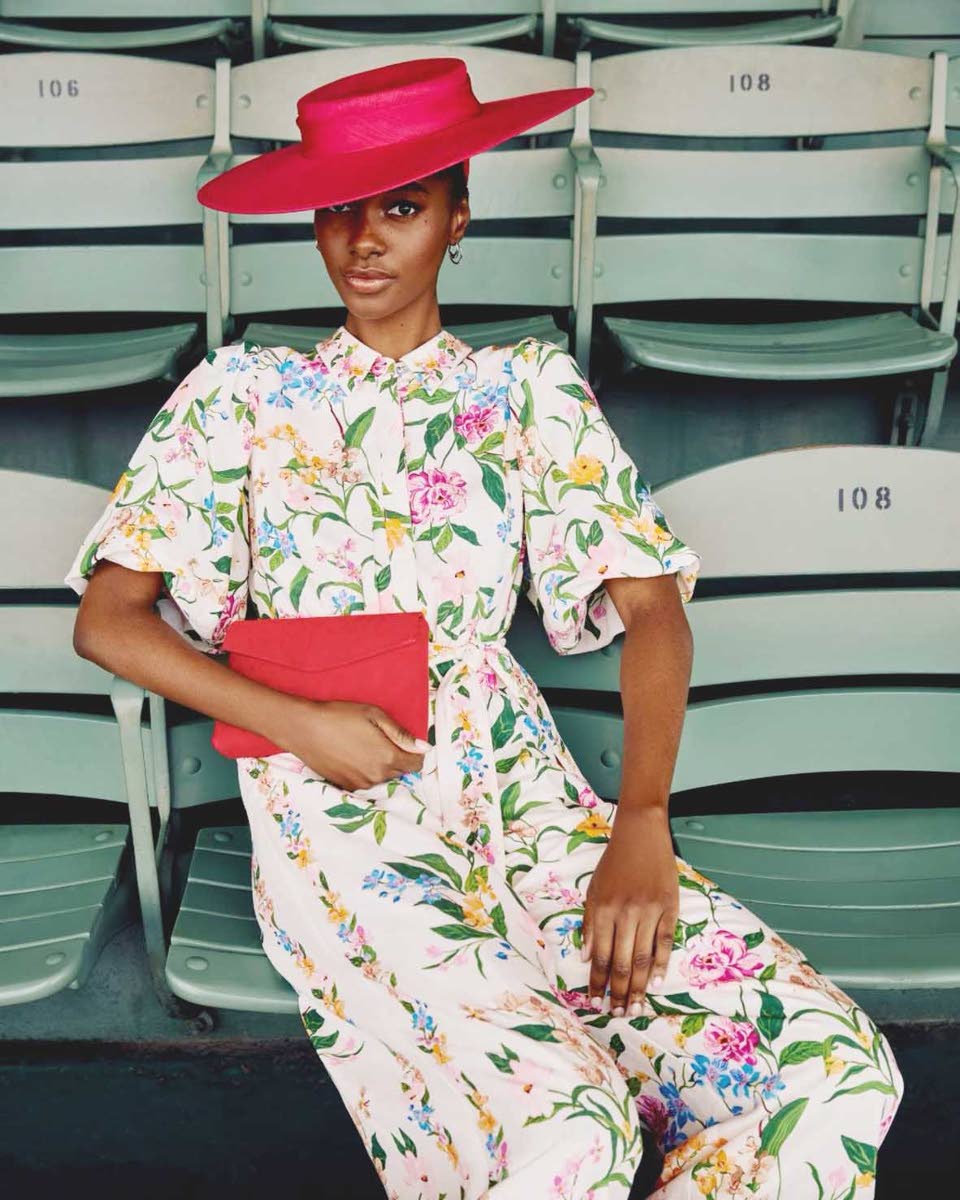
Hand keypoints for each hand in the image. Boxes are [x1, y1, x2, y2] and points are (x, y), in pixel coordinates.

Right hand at [282, 697, 430, 790]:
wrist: (303, 729)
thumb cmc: (339, 716)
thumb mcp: (374, 715)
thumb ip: (401, 734)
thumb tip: (424, 748)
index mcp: (387, 757)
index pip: (417, 765)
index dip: (416, 753)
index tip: (407, 743)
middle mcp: (377, 776)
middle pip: (400, 771)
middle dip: (398, 757)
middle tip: (381, 739)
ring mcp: (361, 784)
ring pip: (382, 777)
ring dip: (380, 765)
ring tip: (362, 745)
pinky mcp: (346, 787)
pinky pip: (365, 781)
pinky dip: (364, 771)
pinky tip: (351, 755)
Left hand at [580, 807, 678, 1016]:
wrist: (641, 834)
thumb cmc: (613, 863)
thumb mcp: (593, 890)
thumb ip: (589, 923)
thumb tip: (586, 957)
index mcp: (603, 909)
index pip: (599, 955)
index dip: (597, 982)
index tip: (595, 1002)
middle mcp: (625, 913)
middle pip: (620, 962)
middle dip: (617, 992)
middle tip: (617, 1013)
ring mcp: (649, 911)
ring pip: (642, 957)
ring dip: (637, 987)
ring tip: (635, 1007)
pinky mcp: (669, 907)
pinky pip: (665, 942)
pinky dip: (660, 964)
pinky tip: (655, 983)